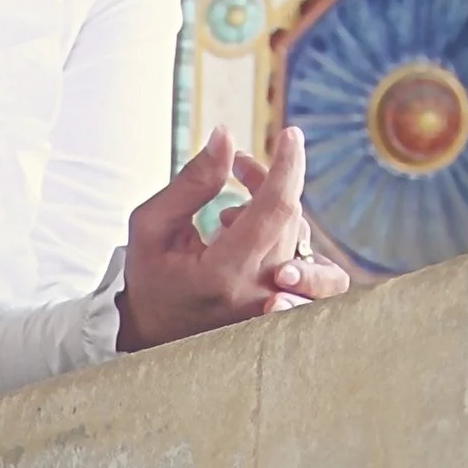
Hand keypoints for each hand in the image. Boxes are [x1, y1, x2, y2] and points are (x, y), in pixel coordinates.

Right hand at [116, 127, 350, 349]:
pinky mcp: (285, 311)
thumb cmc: (149, 277)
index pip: (274, 209)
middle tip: (233, 165)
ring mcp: (275, 306)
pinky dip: (291, 237)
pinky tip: (257, 235)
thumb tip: (226, 135)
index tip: (290, 135)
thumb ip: (191, 182)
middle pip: (288, 215)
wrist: (154, 333)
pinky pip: (318, 269)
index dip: (287, 166)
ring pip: (299, 234)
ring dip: (272, 208)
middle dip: (266, 178)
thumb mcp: (151, 225)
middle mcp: (258, 293)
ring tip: (228, 214)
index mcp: (223, 274)